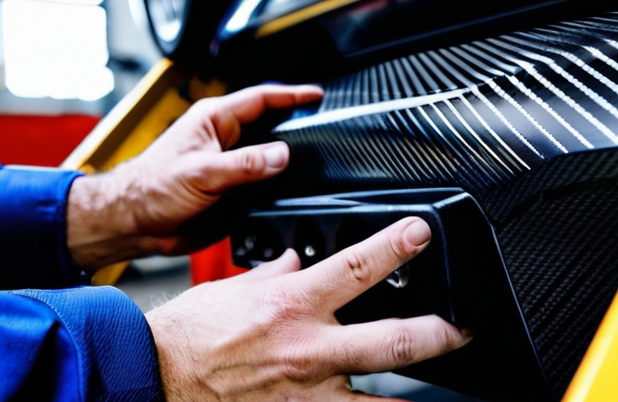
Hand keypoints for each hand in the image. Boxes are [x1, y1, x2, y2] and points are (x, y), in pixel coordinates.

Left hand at [66, 84, 322, 272]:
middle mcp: (223, 138)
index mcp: (214, 120)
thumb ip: (244, 164)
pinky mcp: (229, 189)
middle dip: (295, 127)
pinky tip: (288, 192)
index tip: (317, 94)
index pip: (261, 99)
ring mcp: (227, 164)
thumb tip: (281, 155)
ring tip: (314, 162)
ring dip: (285, 163)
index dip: (292, 95)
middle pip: (270, 126)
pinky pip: (260, 184)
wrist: (133, 223)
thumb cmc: (149, 188)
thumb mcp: (201, 172)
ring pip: (267, 157)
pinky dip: (275, 188)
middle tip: (323, 129)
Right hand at [145, 217, 471, 401]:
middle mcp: (309, 348)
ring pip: (382, 400)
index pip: (358, 266)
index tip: (421, 233)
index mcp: (293, 304)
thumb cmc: (188, 333)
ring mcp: (307, 393)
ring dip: (414, 397)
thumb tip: (299, 258)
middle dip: (440, 333)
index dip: (396, 244)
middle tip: (463, 328)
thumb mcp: (232, 287)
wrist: (153, 377)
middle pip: (395, 339)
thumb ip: (274, 272)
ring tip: (441, 388)